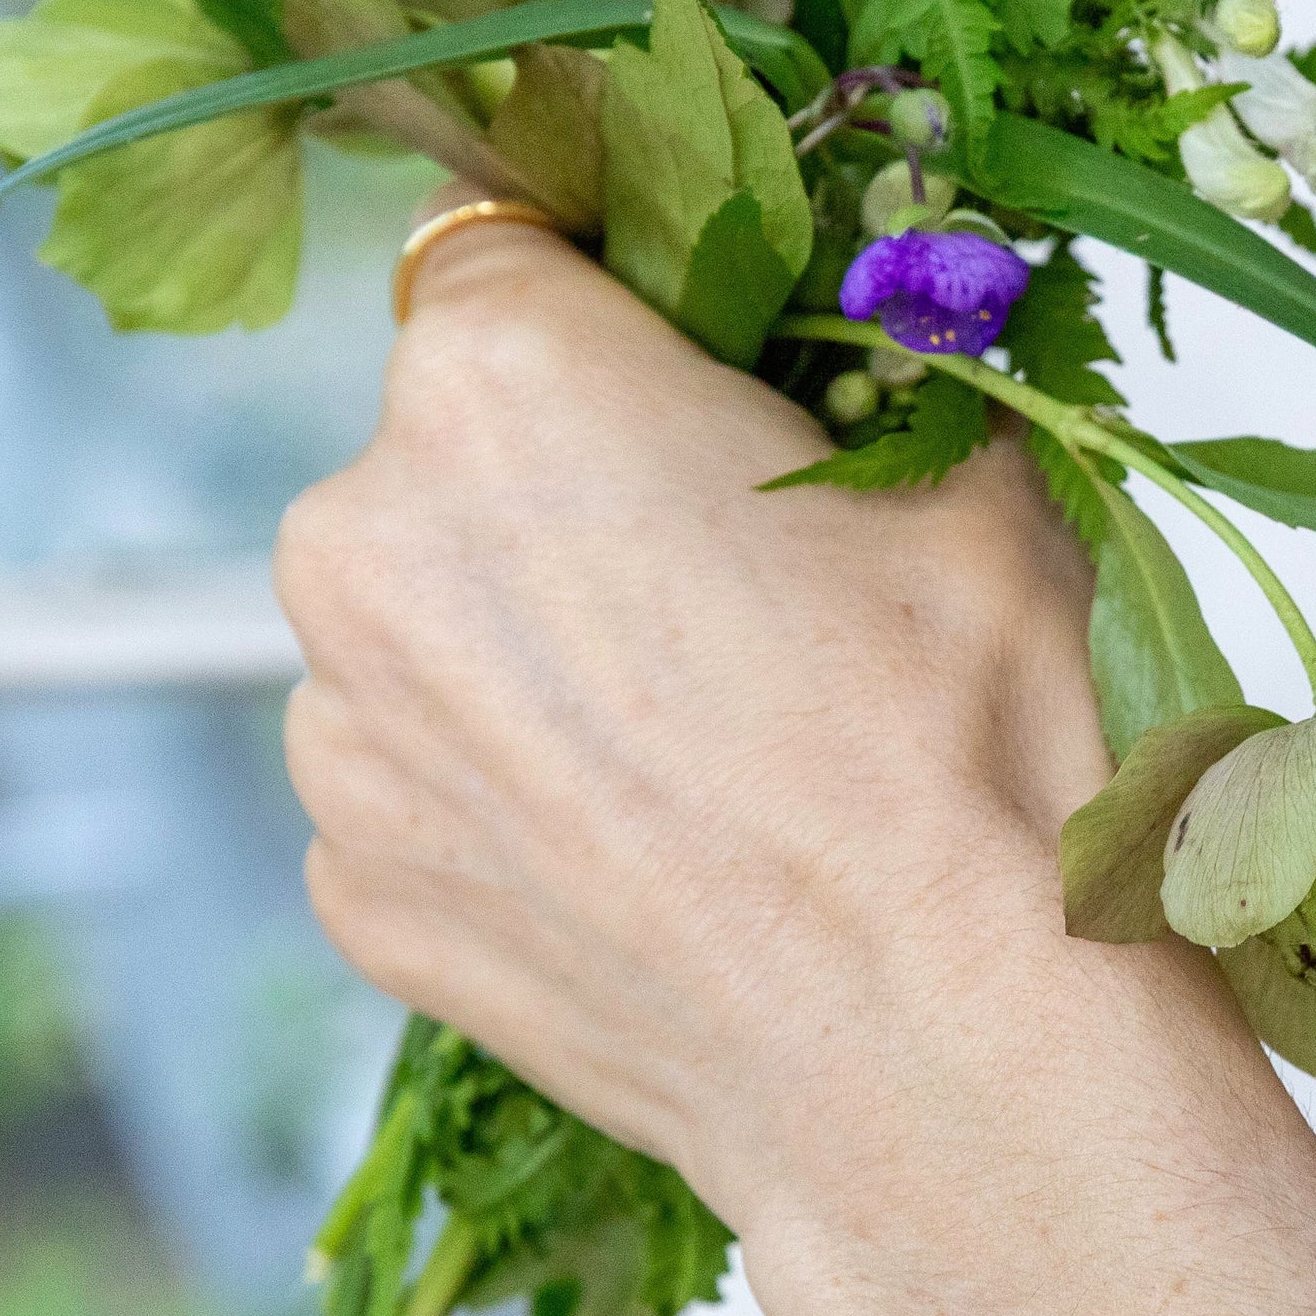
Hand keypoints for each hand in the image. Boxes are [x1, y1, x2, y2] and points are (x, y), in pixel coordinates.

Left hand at [277, 202, 1315, 1315]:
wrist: (952, 1063)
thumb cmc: (976, 760)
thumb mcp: (978, 485)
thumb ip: (867, 377)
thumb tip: (857, 347)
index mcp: (499, 380)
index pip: (505, 252)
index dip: (618, 321)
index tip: (698, 394)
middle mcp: (359, 538)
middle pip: (451, 458)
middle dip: (572, 502)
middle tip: (748, 603)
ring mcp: (338, 735)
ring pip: (431, 638)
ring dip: (537, 666)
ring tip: (718, 762)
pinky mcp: (355, 892)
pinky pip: (425, 797)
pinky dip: (519, 815)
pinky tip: (665, 866)